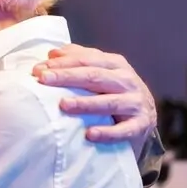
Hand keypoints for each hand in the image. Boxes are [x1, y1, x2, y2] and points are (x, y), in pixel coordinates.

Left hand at [32, 44, 156, 152]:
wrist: (146, 116)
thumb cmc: (117, 92)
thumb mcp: (102, 72)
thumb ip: (80, 60)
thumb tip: (53, 52)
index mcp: (116, 65)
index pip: (88, 60)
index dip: (64, 63)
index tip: (40, 68)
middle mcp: (127, 81)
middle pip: (95, 77)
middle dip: (68, 77)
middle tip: (44, 80)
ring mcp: (135, 103)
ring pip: (109, 103)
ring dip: (85, 104)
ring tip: (63, 105)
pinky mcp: (140, 125)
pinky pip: (123, 130)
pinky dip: (107, 133)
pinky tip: (90, 134)